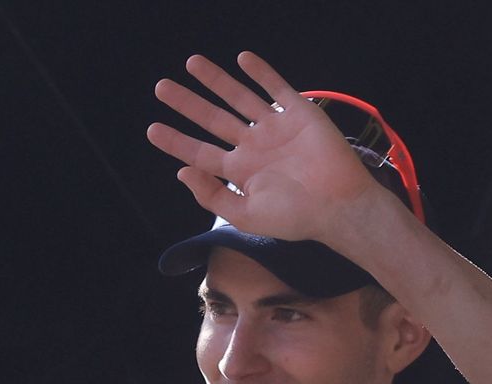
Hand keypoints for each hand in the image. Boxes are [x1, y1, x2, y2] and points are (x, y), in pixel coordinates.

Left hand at [146, 52, 386, 243]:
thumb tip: (182, 171)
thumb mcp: (245, 215)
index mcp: (239, 171)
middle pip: (212, 119)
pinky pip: (276, 88)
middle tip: (161, 87)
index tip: (152, 129)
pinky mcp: (299, 113)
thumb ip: (212, 196)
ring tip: (190, 63)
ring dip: (215, 80)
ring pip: (238, 97)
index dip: (176, 141)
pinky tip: (241, 59)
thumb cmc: (295, 217)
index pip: (200, 152)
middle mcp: (253, 146)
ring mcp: (274, 128)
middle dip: (187, 103)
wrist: (339, 206)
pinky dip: (260, 72)